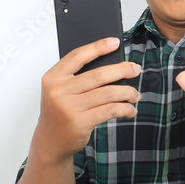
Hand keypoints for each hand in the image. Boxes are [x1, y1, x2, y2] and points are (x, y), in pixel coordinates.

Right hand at [30, 37, 141, 163]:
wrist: (50, 141)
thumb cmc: (59, 112)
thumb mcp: (60, 91)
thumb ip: (78, 77)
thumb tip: (112, 64)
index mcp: (53, 78)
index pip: (78, 56)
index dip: (98, 47)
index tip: (115, 42)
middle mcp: (59, 91)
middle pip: (98, 75)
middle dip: (121, 70)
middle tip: (135, 69)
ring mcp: (69, 108)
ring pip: (107, 93)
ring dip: (127, 92)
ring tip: (134, 94)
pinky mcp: (81, 123)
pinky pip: (109, 110)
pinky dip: (124, 109)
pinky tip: (130, 109)